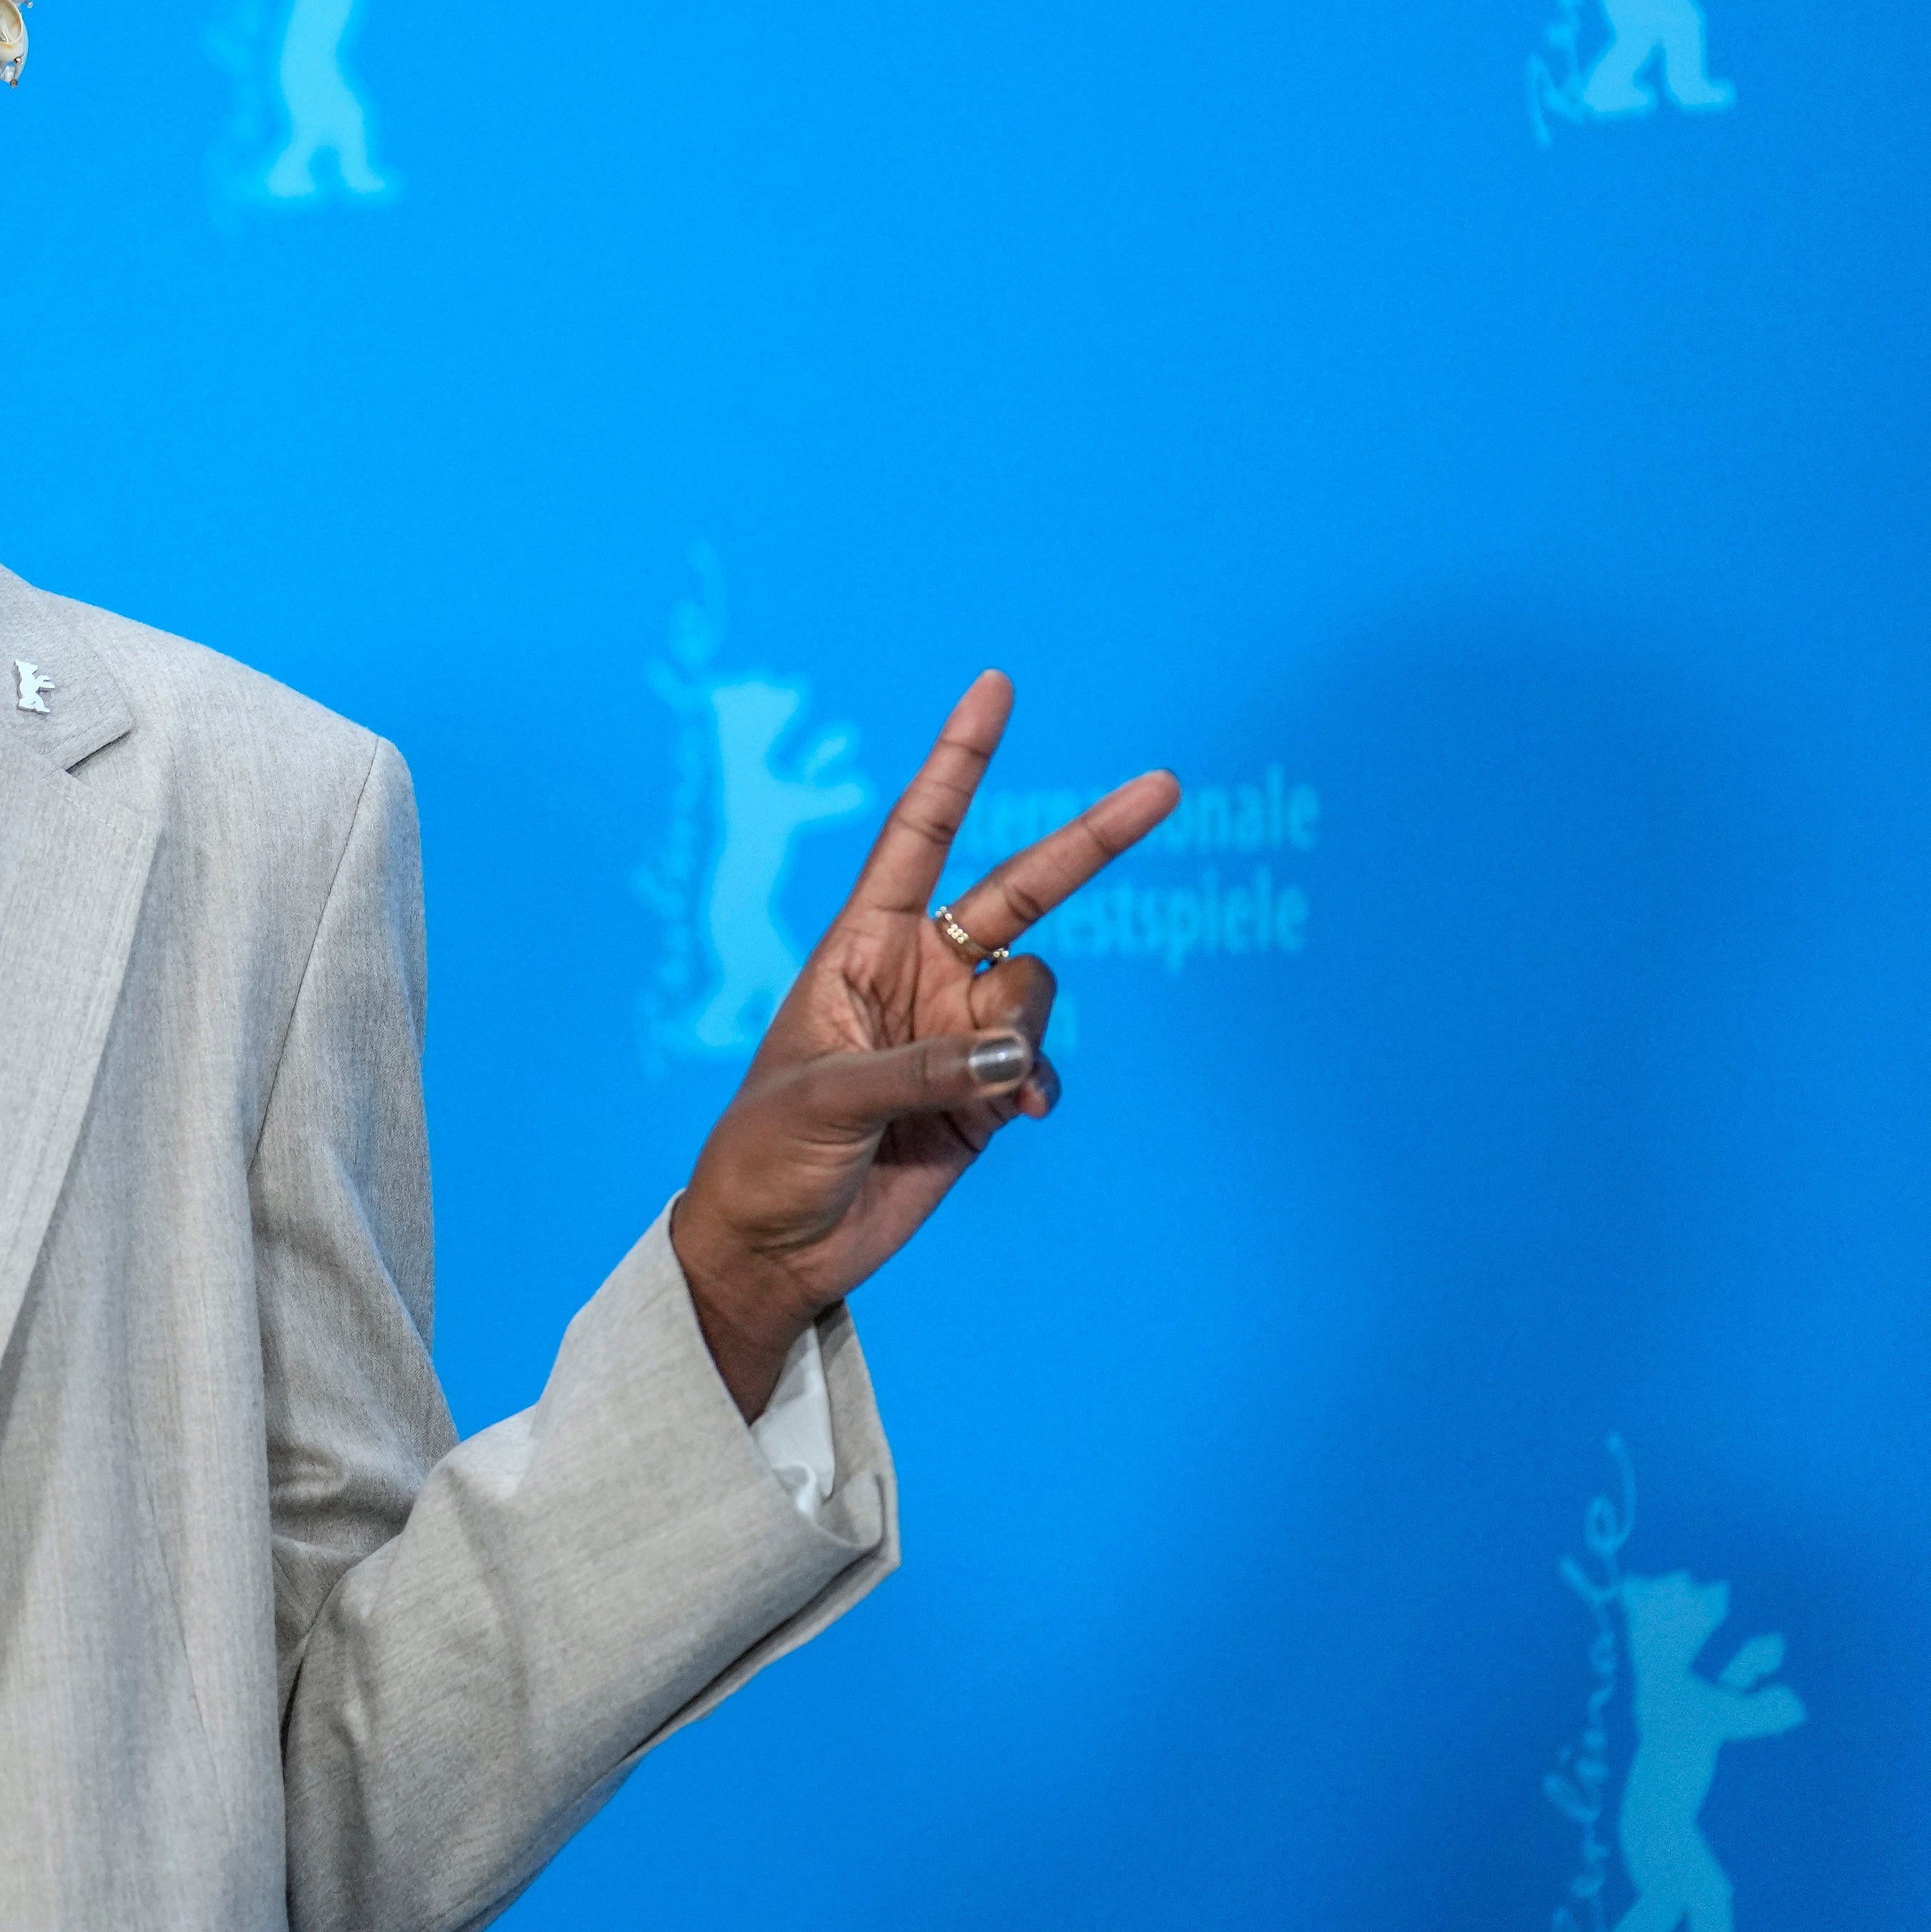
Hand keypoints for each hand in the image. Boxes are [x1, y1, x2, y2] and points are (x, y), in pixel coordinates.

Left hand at [667, 671, 1177, 1412]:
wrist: (779, 1244)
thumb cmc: (768, 1153)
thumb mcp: (826, 1098)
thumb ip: (926, 1071)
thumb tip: (1014, 1056)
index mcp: (860, 945)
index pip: (918, 834)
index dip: (957, 761)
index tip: (995, 687)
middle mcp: (918, 973)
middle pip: (1021, 890)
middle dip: (1090, 839)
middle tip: (1163, 783)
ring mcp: (957, 1031)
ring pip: (1037, 992)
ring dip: (1028, 1032)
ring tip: (985, 1087)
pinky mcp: (986, 1094)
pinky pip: (1040, 1063)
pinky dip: (1041, 1079)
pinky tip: (1017, 1110)